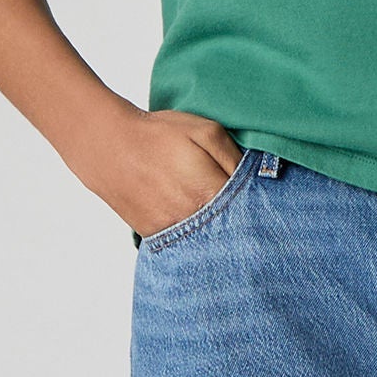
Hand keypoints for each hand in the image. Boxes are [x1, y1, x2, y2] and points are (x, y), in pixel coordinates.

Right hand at [69, 104, 244, 238]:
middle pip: (234, 230)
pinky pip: (188, 245)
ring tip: (224, 216)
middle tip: (252, 211)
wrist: (109, 148)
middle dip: (245, 221)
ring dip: (222, 232)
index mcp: (210, 192)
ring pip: (211, 241)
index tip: (268, 199)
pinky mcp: (157, 239)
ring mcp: (173, 233)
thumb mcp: (206, 131)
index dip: (261, 202)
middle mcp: (193, 220)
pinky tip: (201, 221)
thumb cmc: (160, 135)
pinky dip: (199, 237)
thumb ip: (236, 157)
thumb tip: (260, 177)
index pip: (252, 208)